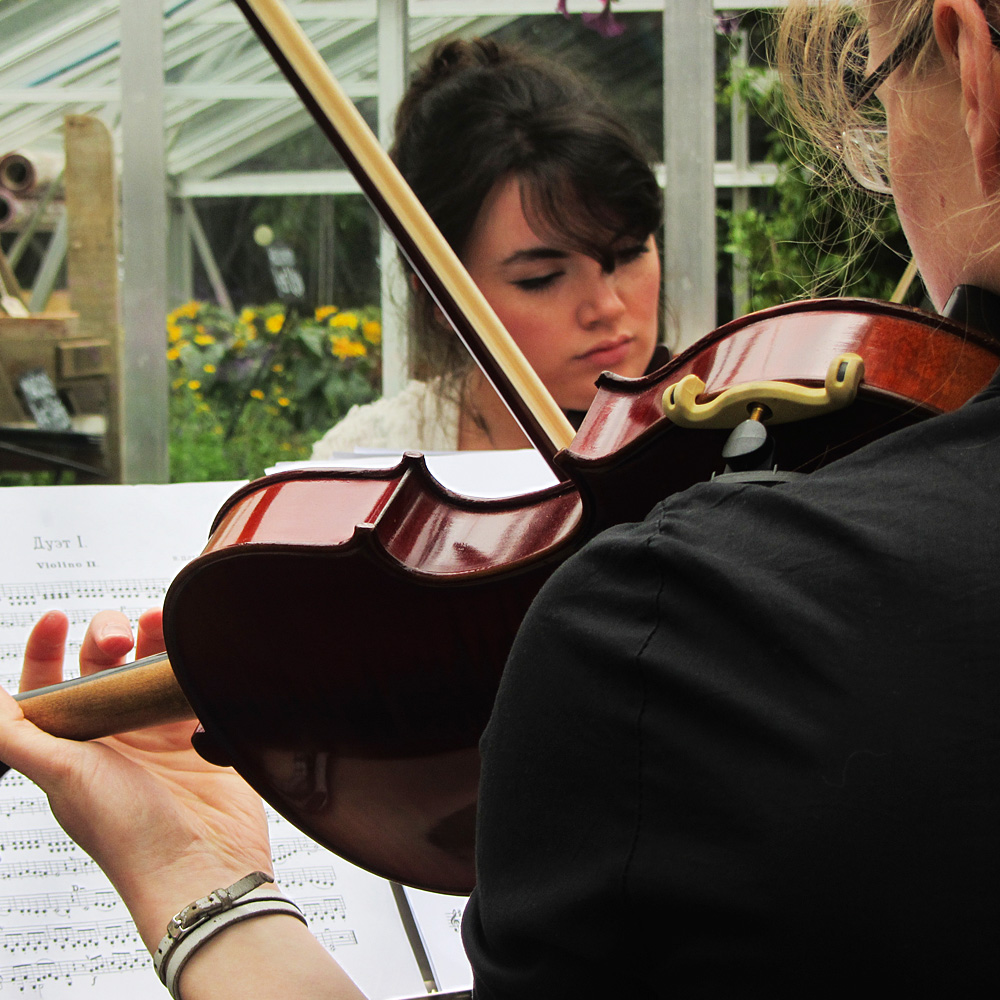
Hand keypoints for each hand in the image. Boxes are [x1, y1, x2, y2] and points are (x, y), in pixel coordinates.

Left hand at [0, 608, 272, 949]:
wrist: (200, 862)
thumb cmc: (128, 834)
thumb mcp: (60, 777)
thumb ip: (15, 735)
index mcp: (69, 747)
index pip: (47, 686)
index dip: (46, 649)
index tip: (55, 619)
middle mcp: (110, 736)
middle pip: (103, 665)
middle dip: (107, 636)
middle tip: (122, 638)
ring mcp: (156, 733)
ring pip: (149, 666)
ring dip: (154, 640)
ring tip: (163, 627)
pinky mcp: (197, 734)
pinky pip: (190, 684)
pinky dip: (191, 666)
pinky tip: (192, 658)